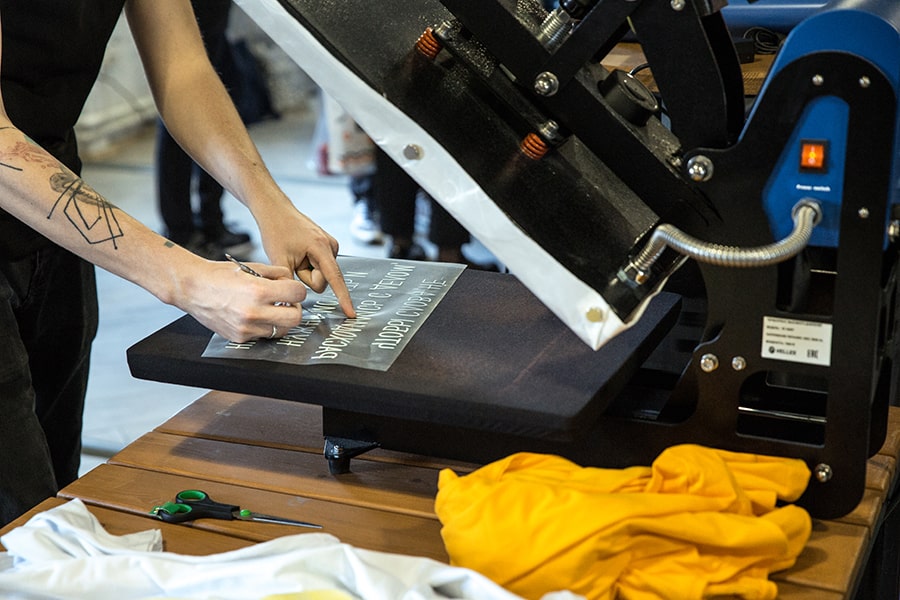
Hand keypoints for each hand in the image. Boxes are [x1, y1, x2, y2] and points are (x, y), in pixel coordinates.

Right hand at [181, 260, 308, 341]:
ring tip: (269, 309)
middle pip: (295, 318)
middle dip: (295, 309)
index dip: (298, 290)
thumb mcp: (250, 266)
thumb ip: (276, 274)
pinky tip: (254, 315)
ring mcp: (246, 328)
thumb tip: (291, 282)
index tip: (293, 290)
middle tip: (286, 303)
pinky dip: (263, 326)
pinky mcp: (240, 337)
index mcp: (258, 291)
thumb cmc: (218, 275)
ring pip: (281, 330)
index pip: (298, 294)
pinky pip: (263, 335)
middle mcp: (253, 312)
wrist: (192, 288)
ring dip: (280, 320)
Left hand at [256, 204, 356, 318]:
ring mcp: (331, 246)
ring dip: (306, 270)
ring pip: (321, 274)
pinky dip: (308, 265)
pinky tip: (300, 252)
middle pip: (323, 280)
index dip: (343, 298)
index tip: (351, 313)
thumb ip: (288, 283)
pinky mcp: (327, 248)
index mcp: (322, 248)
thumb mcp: (279, 260)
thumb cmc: (276, 230)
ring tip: (295, 254)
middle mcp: (331, 246)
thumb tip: (293, 303)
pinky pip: (320, 267)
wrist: (276, 211)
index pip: (335, 279)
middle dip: (307, 277)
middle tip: (293, 260)